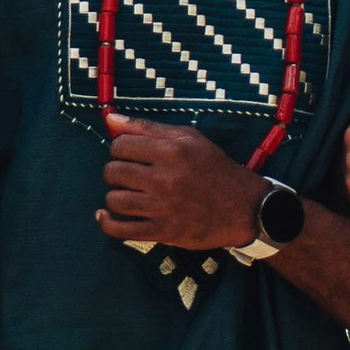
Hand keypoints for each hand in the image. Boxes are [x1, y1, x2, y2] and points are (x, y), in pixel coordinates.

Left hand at [97, 114, 262, 252]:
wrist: (244, 208)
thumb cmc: (215, 169)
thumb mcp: (189, 138)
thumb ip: (147, 127)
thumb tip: (110, 118)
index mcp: (172, 151)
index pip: (120, 146)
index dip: (120, 149)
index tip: (130, 155)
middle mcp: (165, 178)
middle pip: (113, 172)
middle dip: (116, 172)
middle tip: (130, 175)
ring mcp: (163, 207)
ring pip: (114, 200)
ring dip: (115, 196)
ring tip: (128, 194)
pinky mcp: (163, 232)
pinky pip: (120, 230)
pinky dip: (107, 223)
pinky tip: (105, 216)